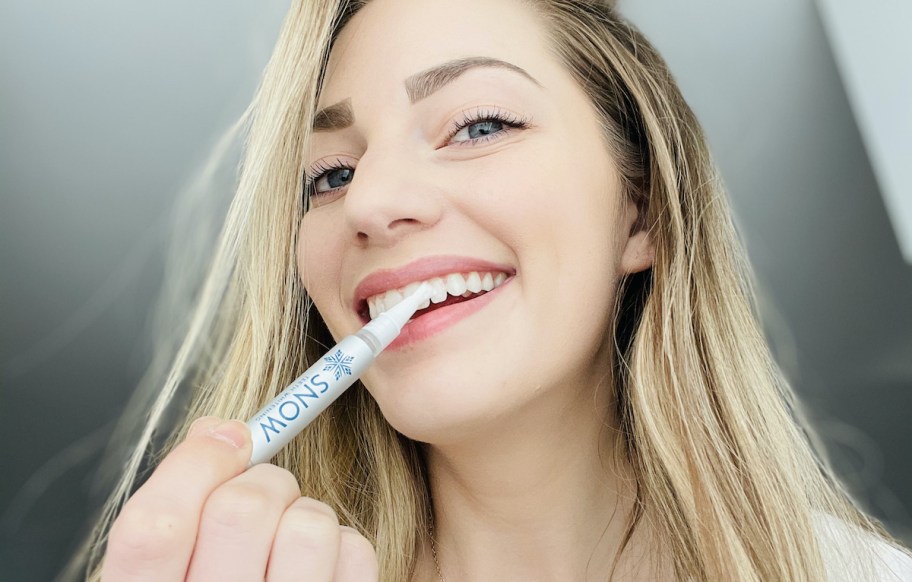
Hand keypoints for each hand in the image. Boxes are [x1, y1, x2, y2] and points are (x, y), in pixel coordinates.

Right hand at [101, 416, 377, 580]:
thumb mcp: (175, 576)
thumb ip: (182, 512)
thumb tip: (217, 432)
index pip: (152, 528)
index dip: (195, 464)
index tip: (229, 436)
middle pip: (239, 511)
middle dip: (262, 480)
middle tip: (265, 492)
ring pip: (309, 523)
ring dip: (306, 512)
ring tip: (292, 540)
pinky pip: (354, 551)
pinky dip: (342, 543)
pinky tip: (321, 569)